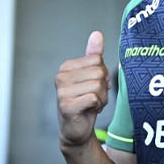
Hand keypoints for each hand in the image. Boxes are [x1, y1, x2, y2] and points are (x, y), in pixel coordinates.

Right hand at [55, 31, 108, 150]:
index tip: (94, 87)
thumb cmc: (85, 102)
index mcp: (66, 67)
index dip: (102, 75)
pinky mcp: (66, 106)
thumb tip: (97, 34)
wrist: (77, 130)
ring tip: (91, 104)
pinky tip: (89, 111)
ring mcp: (62, 92)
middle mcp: (60, 77)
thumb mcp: (91, 77)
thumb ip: (93, 55)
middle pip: (99, 72)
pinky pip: (94, 97)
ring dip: (102, 98)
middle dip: (103, 87)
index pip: (97, 60)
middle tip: (94, 98)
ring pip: (98, 85)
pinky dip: (97, 105)